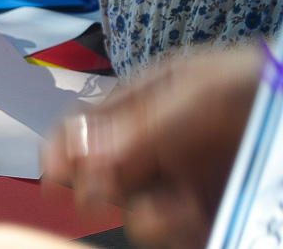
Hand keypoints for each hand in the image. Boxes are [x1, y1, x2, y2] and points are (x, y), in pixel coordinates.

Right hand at [42, 47, 262, 248]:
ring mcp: (184, 183)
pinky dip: (180, 234)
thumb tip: (76, 158)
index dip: (62, 152)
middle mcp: (154, 147)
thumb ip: (139, 128)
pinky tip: (196, 220)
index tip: (58, 178)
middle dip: (99, 192)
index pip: (81, 130)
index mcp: (139, 106)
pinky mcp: (214, 215)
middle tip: (103, 199)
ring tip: (177, 211)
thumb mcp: (197, 96)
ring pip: (139, 214)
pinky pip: (180, 235)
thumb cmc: (259, 84)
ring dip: (147, 218)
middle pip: (102, 179)